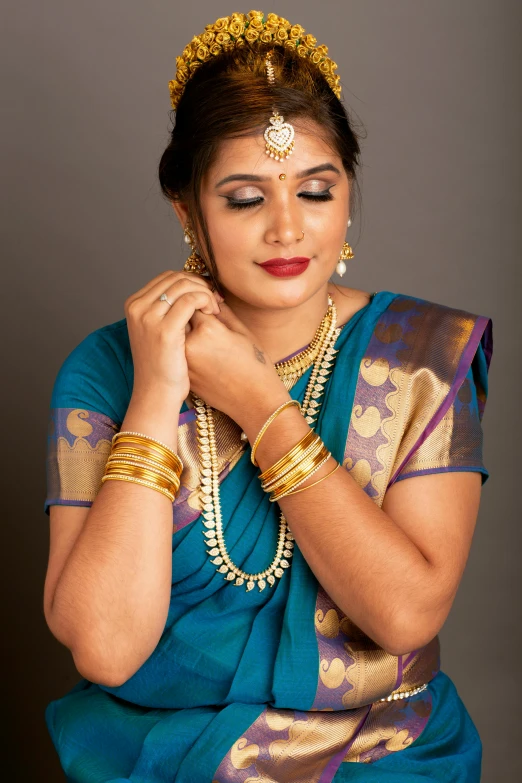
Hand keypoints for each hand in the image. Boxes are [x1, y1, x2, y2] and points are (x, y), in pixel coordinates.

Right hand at [124, 270, 223, 406]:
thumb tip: (187, 287)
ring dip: (204, 292)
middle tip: (214, 297)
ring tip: (215, 307)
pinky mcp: (165, 330)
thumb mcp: (154, 332)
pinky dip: (206, 301)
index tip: (205, 291)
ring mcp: (149, 318)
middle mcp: (137, 307)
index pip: (166, 277)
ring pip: (184, 286)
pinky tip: (213, 313)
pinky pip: (191, 300)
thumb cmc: (161, 365)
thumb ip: (164, 310)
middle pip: (175, 278)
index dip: (190, 280)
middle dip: (199, 284)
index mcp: (134, 305)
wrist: (156, 392)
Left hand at [185, 303, 289, 426]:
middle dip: (191, 313)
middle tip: (207, 318)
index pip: (194, 301)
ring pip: (178, 334)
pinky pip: (181, 352)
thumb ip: (222, 310)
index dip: (203, 300)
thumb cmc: (255, 365)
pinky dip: (188, 348)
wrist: (254, 401)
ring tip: (208, 337)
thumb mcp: (242, 331)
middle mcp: (190, 345)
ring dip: (187, 330)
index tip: (212, 305)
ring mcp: (184, 361)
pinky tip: (206, 353)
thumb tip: (209, 296)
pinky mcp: (184, 374)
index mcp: (208, 329)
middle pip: (181, 316)